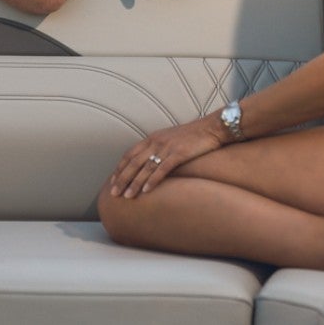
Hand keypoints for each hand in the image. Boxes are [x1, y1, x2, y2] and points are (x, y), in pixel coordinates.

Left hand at [108, 117, 222, 197]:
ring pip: (145, 168)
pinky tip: (146, 191)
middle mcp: (156, 142)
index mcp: (152, 138)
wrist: (211, 128)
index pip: (130, 154)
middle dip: (122, 179)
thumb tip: (149, 164)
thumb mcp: (170, 140)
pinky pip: (162, 169)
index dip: (120, 169)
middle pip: (133, 162)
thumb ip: (158, 149)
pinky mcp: (178, 153)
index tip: (113, 181)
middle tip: (114, 194)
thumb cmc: (192, 136)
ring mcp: (167, 147)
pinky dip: (153, 181)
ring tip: (127, 196)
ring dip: (135, 183)